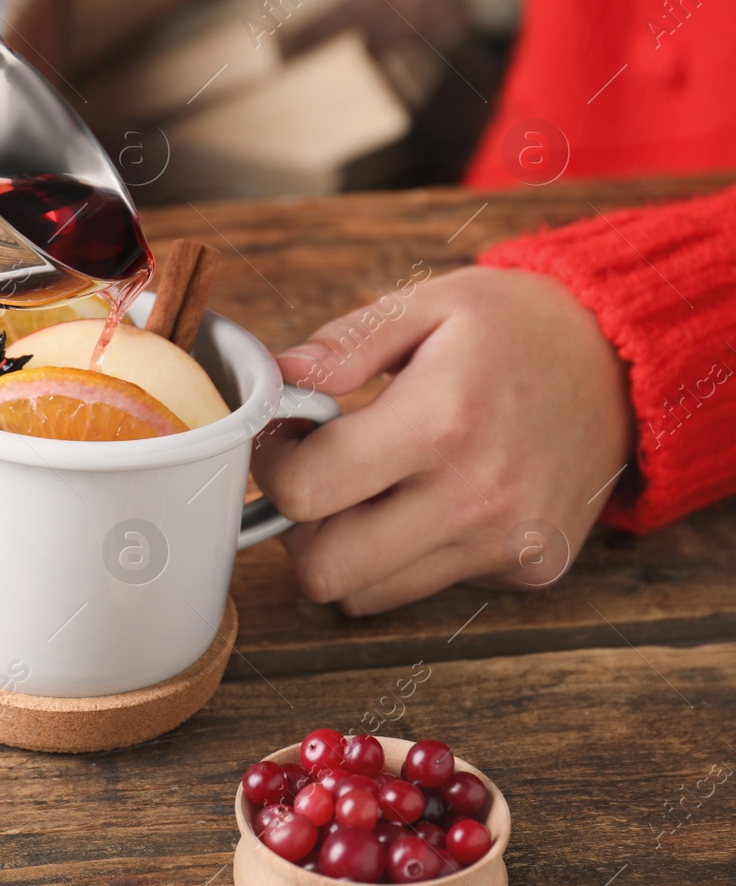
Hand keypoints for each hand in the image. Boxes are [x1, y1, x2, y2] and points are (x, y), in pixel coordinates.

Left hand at [251, 266, 633, 614]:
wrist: (627, 363)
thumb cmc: (516, 327)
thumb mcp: (428, 305)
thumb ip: (343, 345)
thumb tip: (273, 378)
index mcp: (441, 420)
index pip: (306, 491)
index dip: (272, 466)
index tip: (284, 440)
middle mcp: (476, 497)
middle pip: (326, 571)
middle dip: (298, 530)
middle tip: (314, 480)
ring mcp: (507, 544)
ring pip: (368, 594)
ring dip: (347, 549)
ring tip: (370, 488)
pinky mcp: (528, 570)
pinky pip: (427, 586)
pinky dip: (407, 554)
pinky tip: (430, 498)